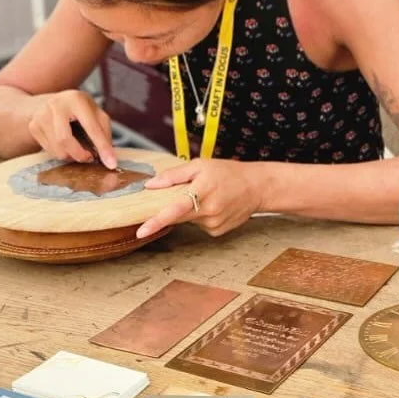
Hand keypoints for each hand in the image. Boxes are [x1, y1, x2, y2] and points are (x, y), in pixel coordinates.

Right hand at [28, 90, 116, 166]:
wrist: (55, 102)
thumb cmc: (80, 110)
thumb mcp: (96, 114)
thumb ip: (103, 133)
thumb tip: (109, 158)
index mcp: (77, 99)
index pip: (91, 127)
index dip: (102, 147)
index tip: (111, 163)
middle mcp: (56, 105)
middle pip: (65, 140)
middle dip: (80, 155)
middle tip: (89, 158)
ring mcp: (41, 115)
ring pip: (56, 148)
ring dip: (70, 156)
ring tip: (78, 150)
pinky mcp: (34, 126)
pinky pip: (48, 150)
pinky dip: (60, 153)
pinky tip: (65, 145)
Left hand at [136, 157, 265, 238]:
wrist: (257, 187)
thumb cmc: (229, 172)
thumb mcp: (201, 165)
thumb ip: (174, 175)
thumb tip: (151, 185)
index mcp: (203, 191)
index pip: (175, 209)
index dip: (157, 221)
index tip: (141, 231)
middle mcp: (209, 211)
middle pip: (178, 216)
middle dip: (173, 209)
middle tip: (190, 193)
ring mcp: (214, 224)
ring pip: (189, 220)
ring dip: (191, 210)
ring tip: (209, 196)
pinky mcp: (217, 232)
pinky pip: (199, 225)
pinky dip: (201, 216)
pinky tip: (214, 206)